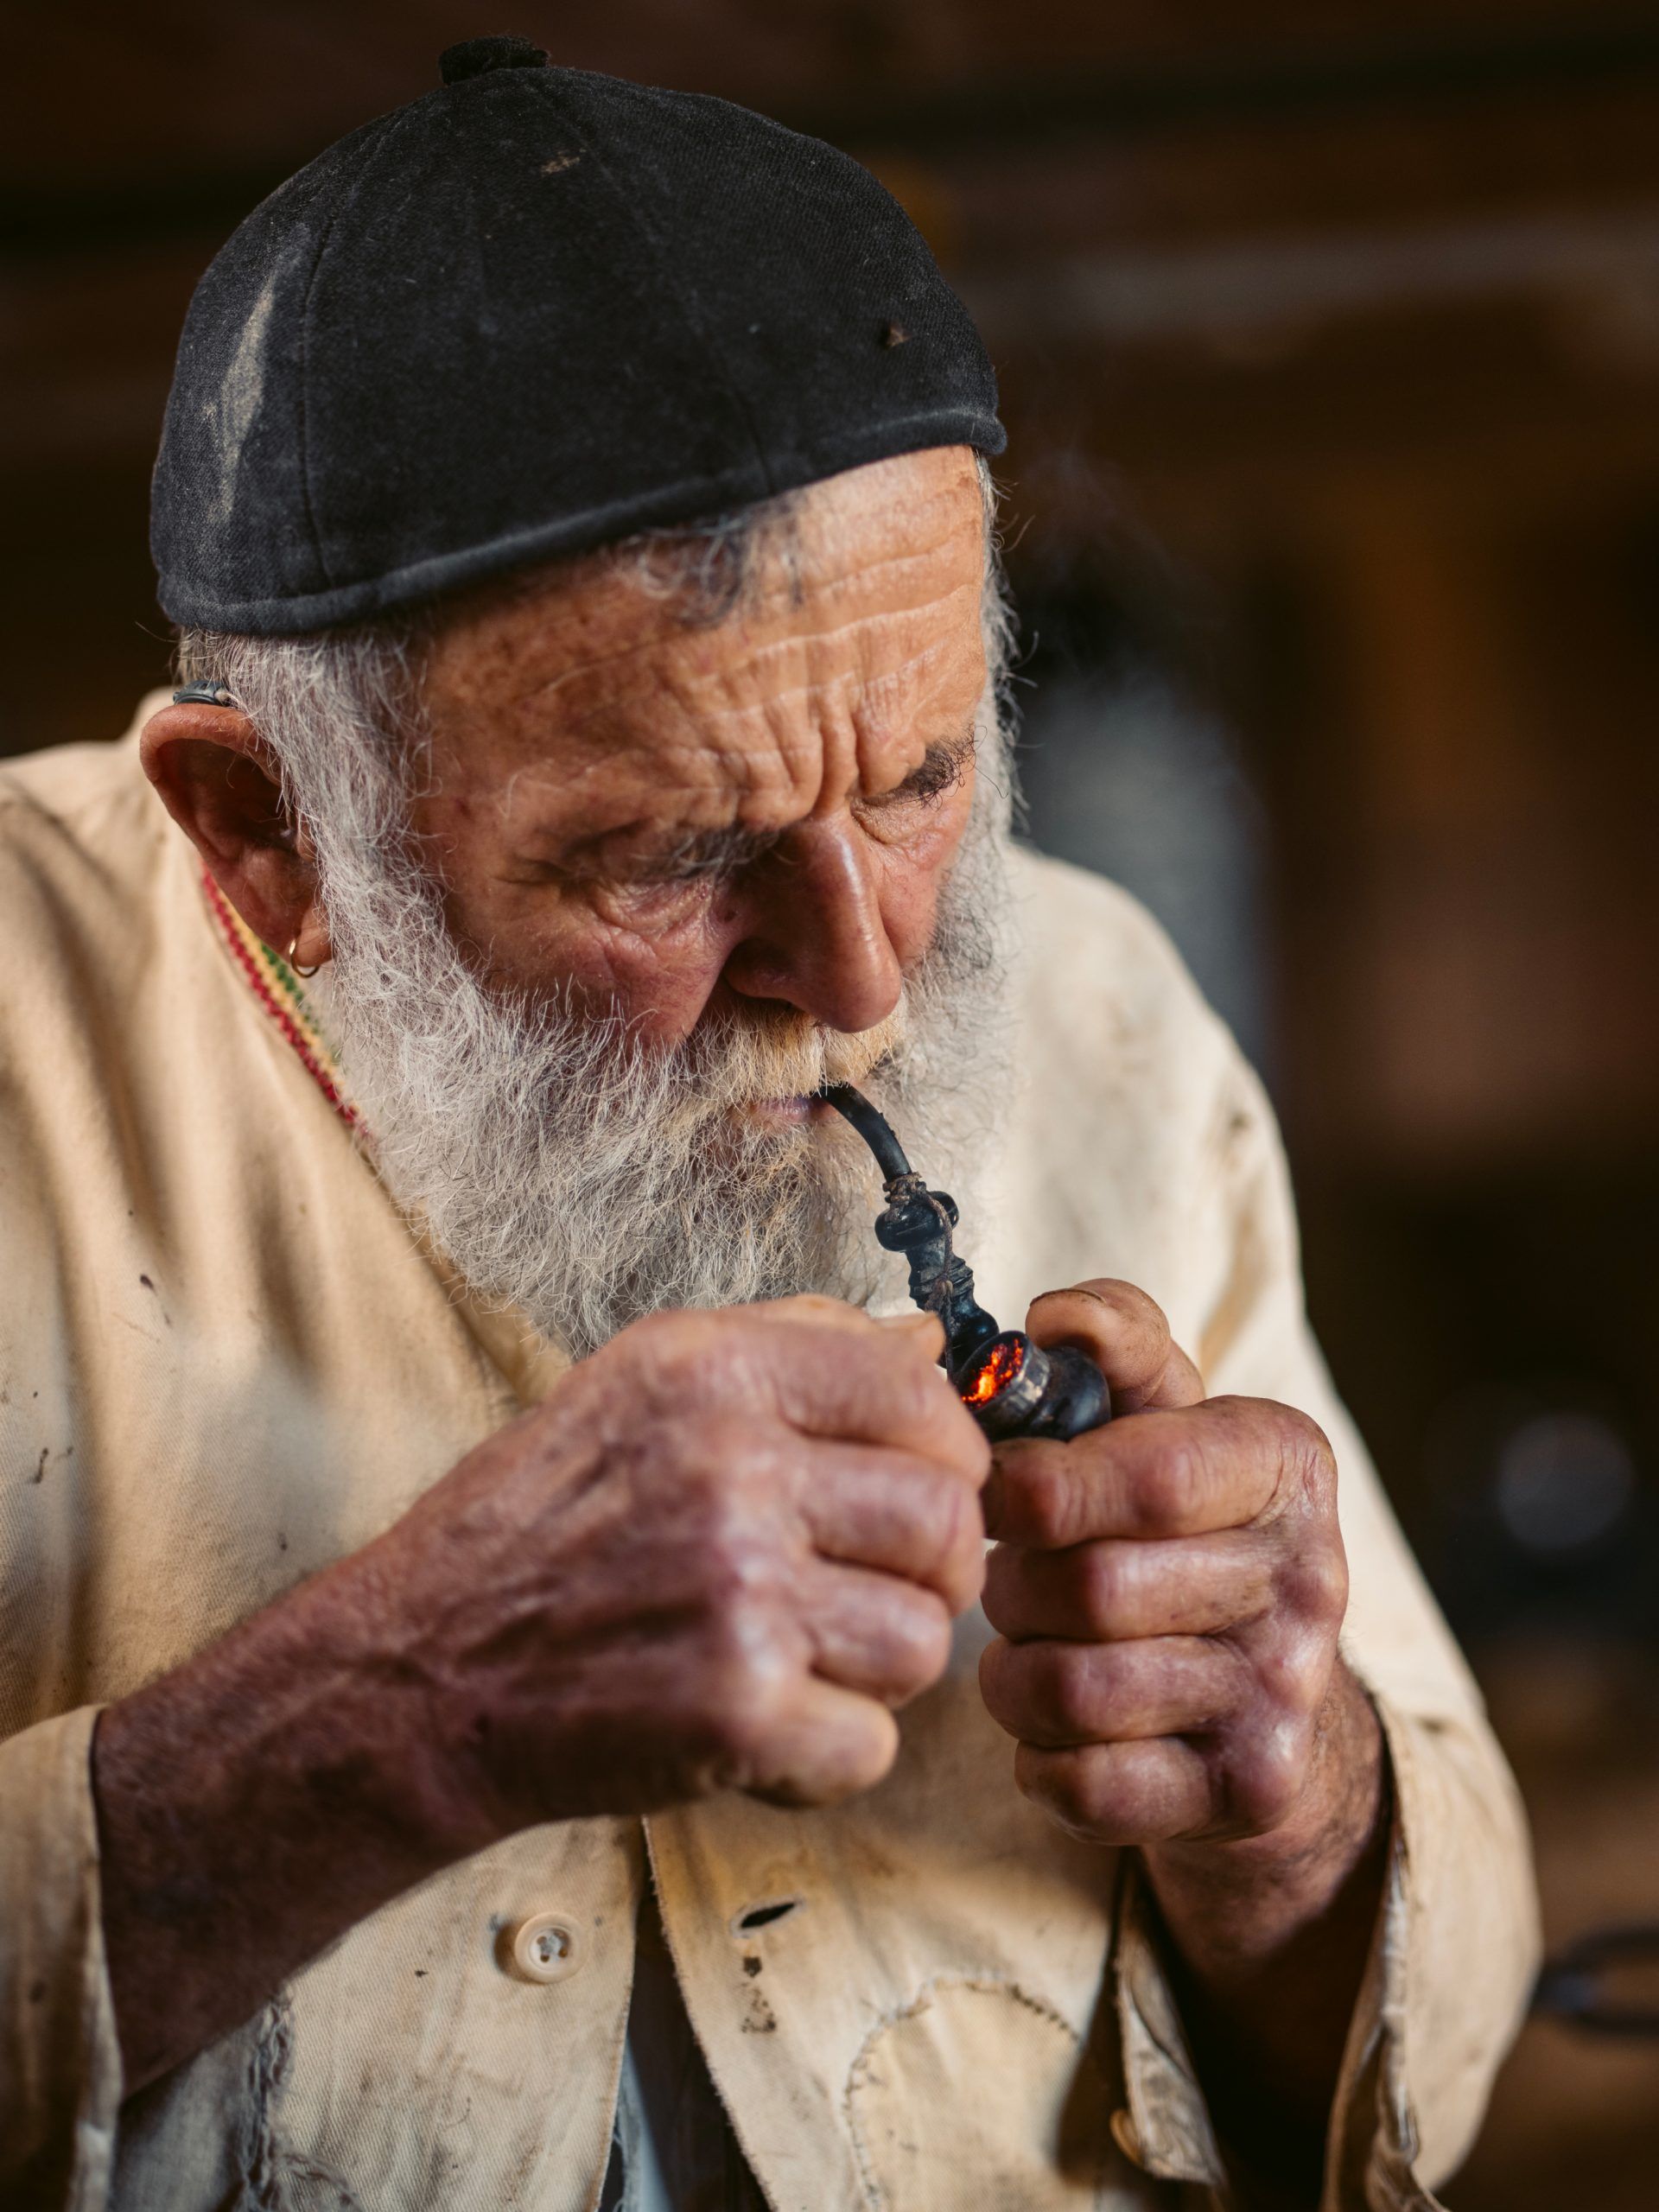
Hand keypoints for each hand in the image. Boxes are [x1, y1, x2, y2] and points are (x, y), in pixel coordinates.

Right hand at [95, 1295, 988, 2088]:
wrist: (421, 1671)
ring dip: (875, 1668)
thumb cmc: (537, 1527)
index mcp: (714, 1372)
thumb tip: (925, 1345)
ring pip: (926, 1642)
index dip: (942, 1454)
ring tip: (794, 1655)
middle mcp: (732, 1471)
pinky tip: (760, 1725)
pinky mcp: (736, 1715)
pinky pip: (873, 1745)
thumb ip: (792, 1346)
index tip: (915, 1486)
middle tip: (865, 1588)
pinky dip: (826, 1755)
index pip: (922, 1396)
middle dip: (927, 1569)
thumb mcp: (642, 1382)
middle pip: (948, 1522)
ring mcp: (738, 1596)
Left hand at [978, 1279, 1352, 1848]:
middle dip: (1015, 1584)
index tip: (996, 1492)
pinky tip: (1059, 1723)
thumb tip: (1056, 1319)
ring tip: (1030, 1645)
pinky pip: (1082, 1784)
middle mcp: (1308, 1579)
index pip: (1148, 1477)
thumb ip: (1113, 1343)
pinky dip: (1039, 1755)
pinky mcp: (1245, 1792)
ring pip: (1073, 1689)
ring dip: (1014, 1671)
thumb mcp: (1161, 1413)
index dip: (1038, 1488)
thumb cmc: (1180, 1522)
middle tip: (1014, 1577)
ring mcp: (1283, 1695)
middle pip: (1089, 1588)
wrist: (1272, 1693)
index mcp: (1285, 1464)